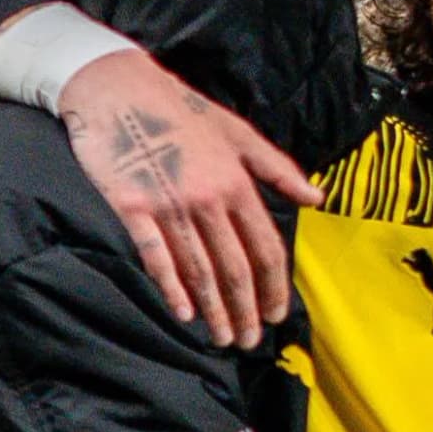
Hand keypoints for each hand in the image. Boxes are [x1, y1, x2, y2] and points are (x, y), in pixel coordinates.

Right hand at [54, 48, 321, 349]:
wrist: (117, 89)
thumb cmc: (179, 109)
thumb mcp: (238, 132)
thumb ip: (278, 168)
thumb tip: (316, 198)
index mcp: (237, 182)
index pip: (266, 247)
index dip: (275, 287)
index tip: (276, 315)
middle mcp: (209, 198)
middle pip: (235, 268)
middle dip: (246, 310)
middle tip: (249, 342)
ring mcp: (170, 205)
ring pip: (200, 270)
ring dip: (214, 310)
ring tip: (223, 339)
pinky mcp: (133, 208)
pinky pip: (157, 258)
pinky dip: (171, 288)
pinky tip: (183, 314)